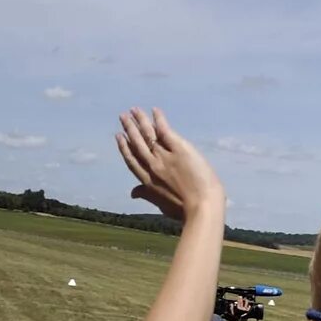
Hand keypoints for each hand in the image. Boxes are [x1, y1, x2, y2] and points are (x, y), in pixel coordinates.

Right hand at [119, 109, 221, 223]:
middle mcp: (153, 166)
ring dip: (140, 121)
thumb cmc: (184, 210)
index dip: (124, 147)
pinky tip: (155, 110)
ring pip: (148, 135)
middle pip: (137, 144)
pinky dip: (159, 120)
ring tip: (133, 110)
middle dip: (129, 129)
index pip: (132, 160)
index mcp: (147, 180)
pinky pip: (166, 131)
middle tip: (122, 116)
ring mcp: (165, 157)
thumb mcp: (161, 205)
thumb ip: (146, 195)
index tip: (119, 136)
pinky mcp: (180, 149)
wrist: (202, 206)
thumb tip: (132, 193)